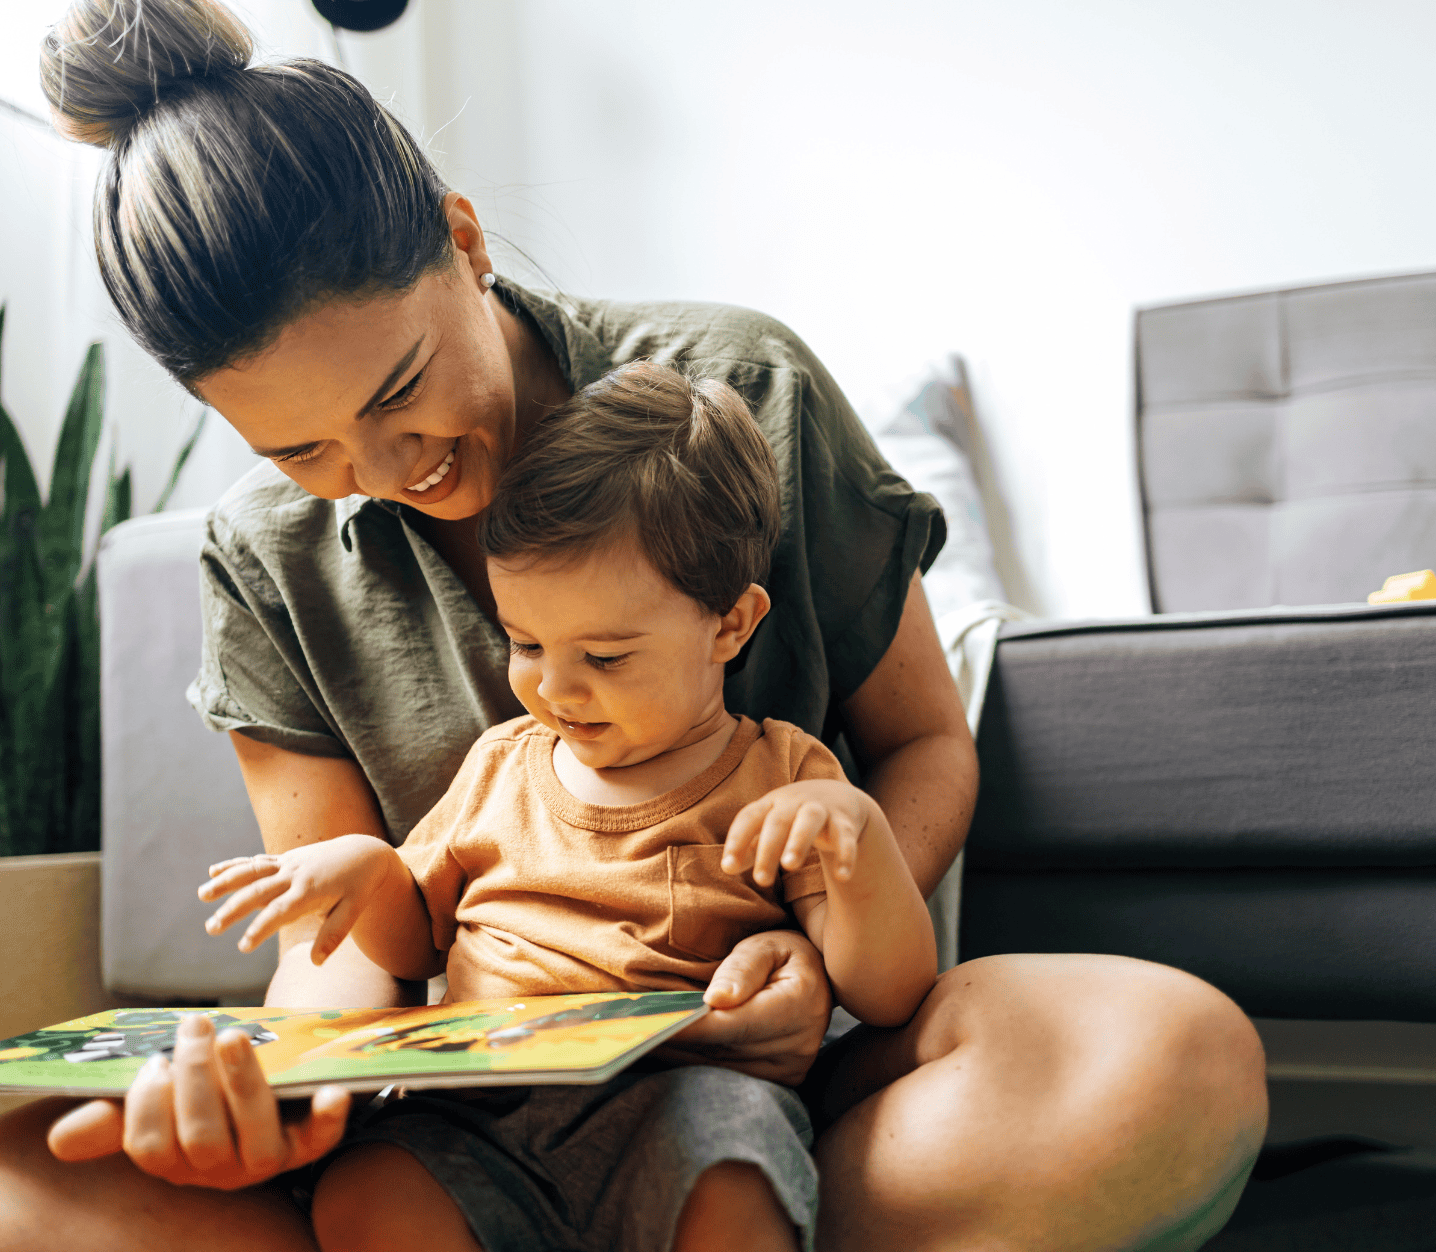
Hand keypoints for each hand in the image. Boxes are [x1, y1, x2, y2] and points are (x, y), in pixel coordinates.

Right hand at [46, 1013, 350, 1187]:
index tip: (153, 1060)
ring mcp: (267, 1157)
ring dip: (244, 1084)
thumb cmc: (202, 1092)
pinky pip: (321, 1139)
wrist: (268, 1086)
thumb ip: (114, 1115)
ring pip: (255, 1137)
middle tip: (196, 1025)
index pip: (151, 1147)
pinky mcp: (309, 1141)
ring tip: (234, 1036)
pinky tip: (333, 1091)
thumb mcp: (158, 1100)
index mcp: (176, 1158)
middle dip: (195, 1079)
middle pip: (202, 1139)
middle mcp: (220, 1168)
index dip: (147, 1104)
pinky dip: (328, 1117)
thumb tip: (62, 1138)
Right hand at [199, 834, 395, 964]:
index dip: (261, 928)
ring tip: (202, 895)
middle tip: (211, 928)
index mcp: (311, 891)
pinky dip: (235, 865)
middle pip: (258, 892)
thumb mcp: (354, 909)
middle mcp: (295, 874)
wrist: (364, 852)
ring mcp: (288, 864)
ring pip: (252, 871)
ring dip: (226, 881)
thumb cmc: (359, 885)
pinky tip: (213, 870)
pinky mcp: (285, 859)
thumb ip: (334, 935)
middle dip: (233, 909)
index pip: (280, 912)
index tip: (243, 946)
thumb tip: (316, 962)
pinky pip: (257, 862)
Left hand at [659, 930, 830, 1085]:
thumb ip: (742, 968)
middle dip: (676, 1041)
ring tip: (642, 1040)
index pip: (732, 1023)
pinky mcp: (781, 1081)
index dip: (690, 1027)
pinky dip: (698, 1063)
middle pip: (723, 1050)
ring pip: (721, 1068)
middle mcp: (798, 1046)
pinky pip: (729, 1076)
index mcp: (799, 1005)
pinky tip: (670, 1050)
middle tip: (631, 1032)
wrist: (818, 980)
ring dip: (682, 1056)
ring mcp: (790, 1070)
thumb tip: (717, 999)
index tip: (651, 1025)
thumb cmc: (786, 953)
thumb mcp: (767, 945)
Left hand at [723, 780, 873, 886]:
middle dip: (768, 848)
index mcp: (770, 803)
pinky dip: (845, 855)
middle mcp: (793, 802)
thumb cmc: (791, 818)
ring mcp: (820, 808)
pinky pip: (845, 836)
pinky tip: (842, 877)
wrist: (836, 796)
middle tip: (761, 881)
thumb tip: (727, 869)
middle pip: (778, 821)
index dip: (737, 840)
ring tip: (790, 866)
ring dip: (798, 841)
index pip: (749, 818)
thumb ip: (749, 847)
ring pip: (809, 820)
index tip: (728, 868)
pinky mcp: (844, 820)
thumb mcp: (768, 828)